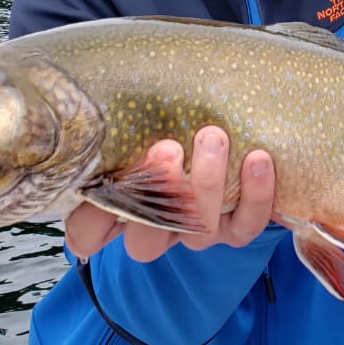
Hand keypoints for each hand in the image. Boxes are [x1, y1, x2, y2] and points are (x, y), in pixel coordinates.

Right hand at [65, 127, 275, 262]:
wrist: (228, 113)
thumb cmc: (166, 113)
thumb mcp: (138, 114)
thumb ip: (118, 120)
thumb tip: (102, 102)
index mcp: (118, 206)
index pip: (86, 234)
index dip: (91, 221)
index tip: (105, 179)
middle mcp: (156, 227)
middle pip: (145, 242)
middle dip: (159, 192)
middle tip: (167, 147)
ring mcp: (197, 230)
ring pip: (199, 230)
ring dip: (207, 183)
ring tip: (213, 137)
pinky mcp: (237, 227)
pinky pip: (246, 225)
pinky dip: (255, 194)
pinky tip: (257, 158)